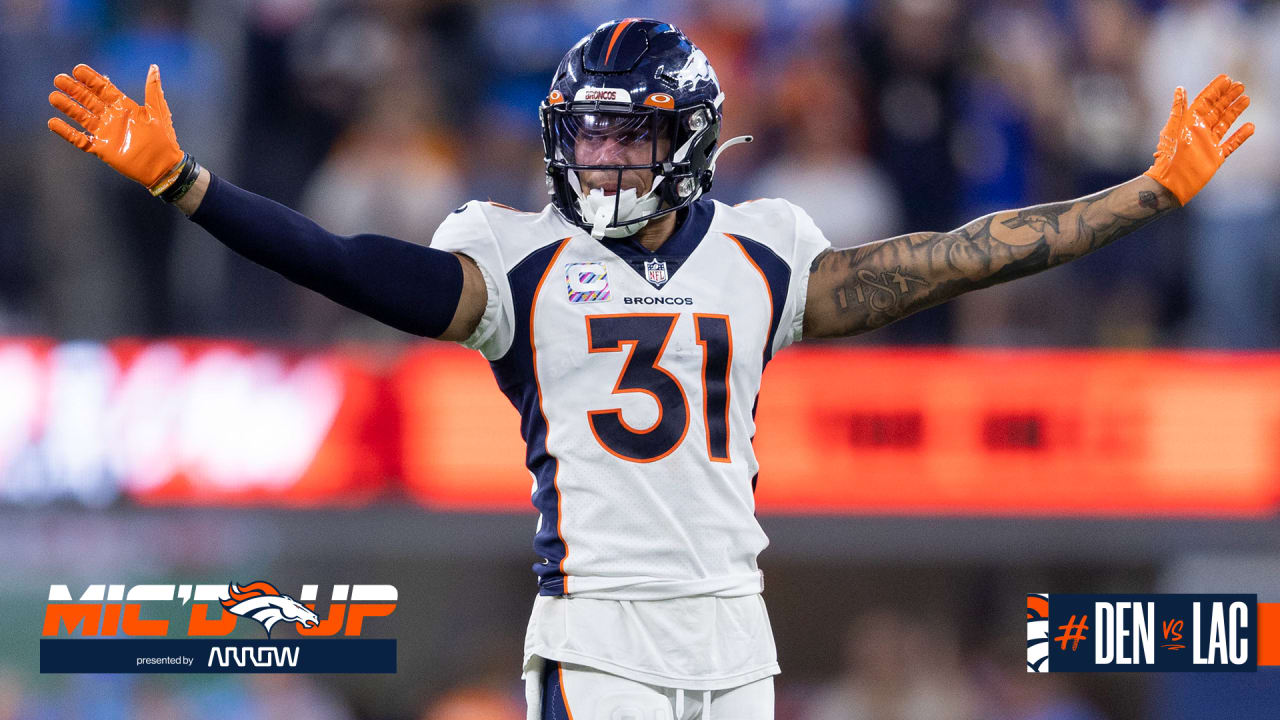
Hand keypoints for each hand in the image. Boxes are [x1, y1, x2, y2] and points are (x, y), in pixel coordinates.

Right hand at [48, 64, 184, 189]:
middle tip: (59, 79)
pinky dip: (67, 132)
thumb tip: (154, 67)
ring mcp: (105, 133)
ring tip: (54, 97)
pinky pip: (80, 139)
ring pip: (82, 117)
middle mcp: (111, 117)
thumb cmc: (164, 139)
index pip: (103, 89)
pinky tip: (53, 123)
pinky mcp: (101, 149)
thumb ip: (152, 89)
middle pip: (88, 100)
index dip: (91, 79)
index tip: (77, 69)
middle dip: (74, 90)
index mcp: (124, 107)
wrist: (164, 166)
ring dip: (68, 107)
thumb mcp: (158, 111)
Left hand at [1143, 73, 1253, 205]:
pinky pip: (1231, 144)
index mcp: (1189, 122)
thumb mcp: (1173, 128)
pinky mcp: (1216, 157)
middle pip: (1217, 110)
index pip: (1204, 101)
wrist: (1171, 181)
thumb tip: (1180, 89)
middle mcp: (1200, 131)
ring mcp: (1209, 143)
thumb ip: (1179, 109)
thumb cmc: (1169, 155)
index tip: (1226, 78)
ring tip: (1246, 99)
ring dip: (1235, 111)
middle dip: (1228, 97)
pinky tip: (1250, 127)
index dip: (1215, 90)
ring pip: (1225, 123)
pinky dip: (1240, 136)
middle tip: (1240, 85)